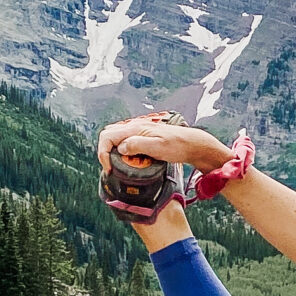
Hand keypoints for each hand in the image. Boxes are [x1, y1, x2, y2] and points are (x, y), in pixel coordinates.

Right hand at [96, 116, 227, 175]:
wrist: (192, 144)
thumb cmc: (177, 145)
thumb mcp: (157, 147)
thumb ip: (137, 145)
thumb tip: (120, 148)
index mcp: (135, 128)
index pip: (107, 136)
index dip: (103, 152)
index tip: (110, 167)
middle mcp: (134, 127)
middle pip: (108, 135)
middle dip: (105, 151)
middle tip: (112, 167)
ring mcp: (138, 131)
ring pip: (116, 139)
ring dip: (113, 152)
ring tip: (120, 166)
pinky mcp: (143, 137)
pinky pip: (126, 142)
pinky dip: (123, 152)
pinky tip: (130, 161)